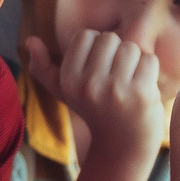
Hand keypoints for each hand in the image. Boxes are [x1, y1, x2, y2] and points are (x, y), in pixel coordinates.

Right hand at [25, 28, 165, 163]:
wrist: (123, 145)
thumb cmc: (93, 111)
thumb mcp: (63, 92)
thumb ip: (42, 67)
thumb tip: (30, 40)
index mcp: (68, 81)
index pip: (86, 35)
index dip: (96, 47)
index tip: (98, 68)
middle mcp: (89, 85)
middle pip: (109, 38)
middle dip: (115, 52)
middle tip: (115, 75)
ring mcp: (115, 90)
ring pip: (130, 47)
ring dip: (134, 60)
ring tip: (129, 80)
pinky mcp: (141, 95)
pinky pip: (149, 60)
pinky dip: (149, 70)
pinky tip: (142, 87)